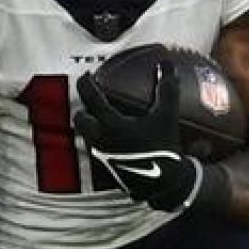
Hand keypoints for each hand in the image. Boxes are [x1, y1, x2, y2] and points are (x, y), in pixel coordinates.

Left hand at [74, 65, 205, 213]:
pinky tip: (114, 139)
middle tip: (92, 101)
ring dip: (91, 125)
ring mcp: (101, 155)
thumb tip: (166, 66)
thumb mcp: (167, 116)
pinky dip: (100, 141)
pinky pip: (96, 150)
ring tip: (102, 118)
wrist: (165, 183)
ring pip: (86, 135)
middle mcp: (100, 139)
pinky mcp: (106, 167)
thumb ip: (166, 88)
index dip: (86, 82)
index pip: (90, 97)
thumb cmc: (164, 149)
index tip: (87, 76)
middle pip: (81, 118)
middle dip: (83, 108)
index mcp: (111, 123)